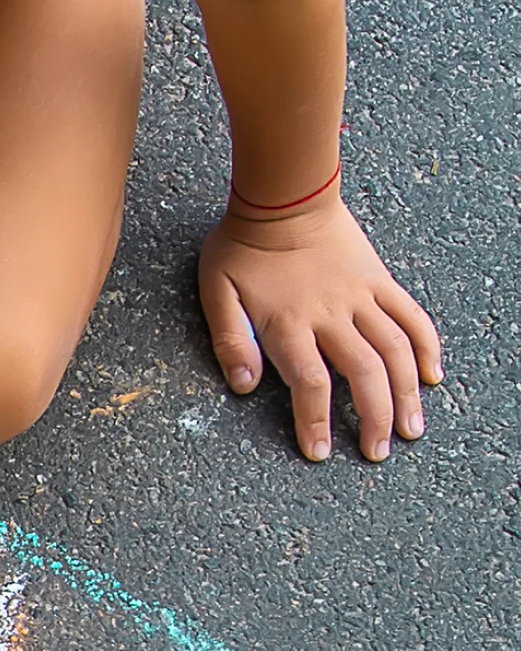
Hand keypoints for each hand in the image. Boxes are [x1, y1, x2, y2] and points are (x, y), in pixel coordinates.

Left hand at [198, 194, 441, 461]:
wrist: (283, 198)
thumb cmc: (242, 248)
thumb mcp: (217, 292)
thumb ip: (231, 339)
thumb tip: (244, 385)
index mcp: (289, 322)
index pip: (310, 382)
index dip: (316, 421)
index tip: (320, 452)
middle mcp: (331, 314)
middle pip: (363, 374)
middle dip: (373, 418)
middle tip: (376, 453)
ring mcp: (361, 297)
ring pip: (395, 350)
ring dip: (407, 393)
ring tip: (411, 429)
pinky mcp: (380, 282)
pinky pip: (413, 316)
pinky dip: (427, 347)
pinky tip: (433, 377)